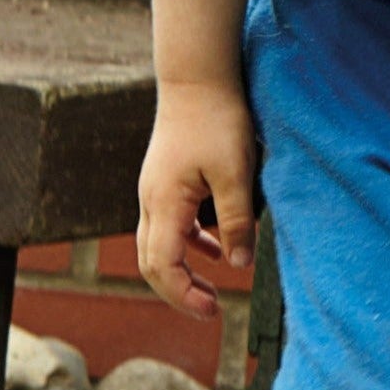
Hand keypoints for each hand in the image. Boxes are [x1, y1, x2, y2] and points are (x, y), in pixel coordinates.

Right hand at [138, 75, 257, 310]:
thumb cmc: (217, 119)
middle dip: (178, 292)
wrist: (197, 77)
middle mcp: (150, 201)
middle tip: (211, 310)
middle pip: (151, 263)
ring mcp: (154, 191)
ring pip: (158, 245)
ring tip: (213, 288)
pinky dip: (190, 245)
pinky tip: (216, 248)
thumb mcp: (235, 173)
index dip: (183, 296)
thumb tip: (239, 265)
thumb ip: (237, 221)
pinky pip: (170, 226)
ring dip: (182, 270)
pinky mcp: (165, 182)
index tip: (214, 312)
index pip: (161, 267)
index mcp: (163, 204)